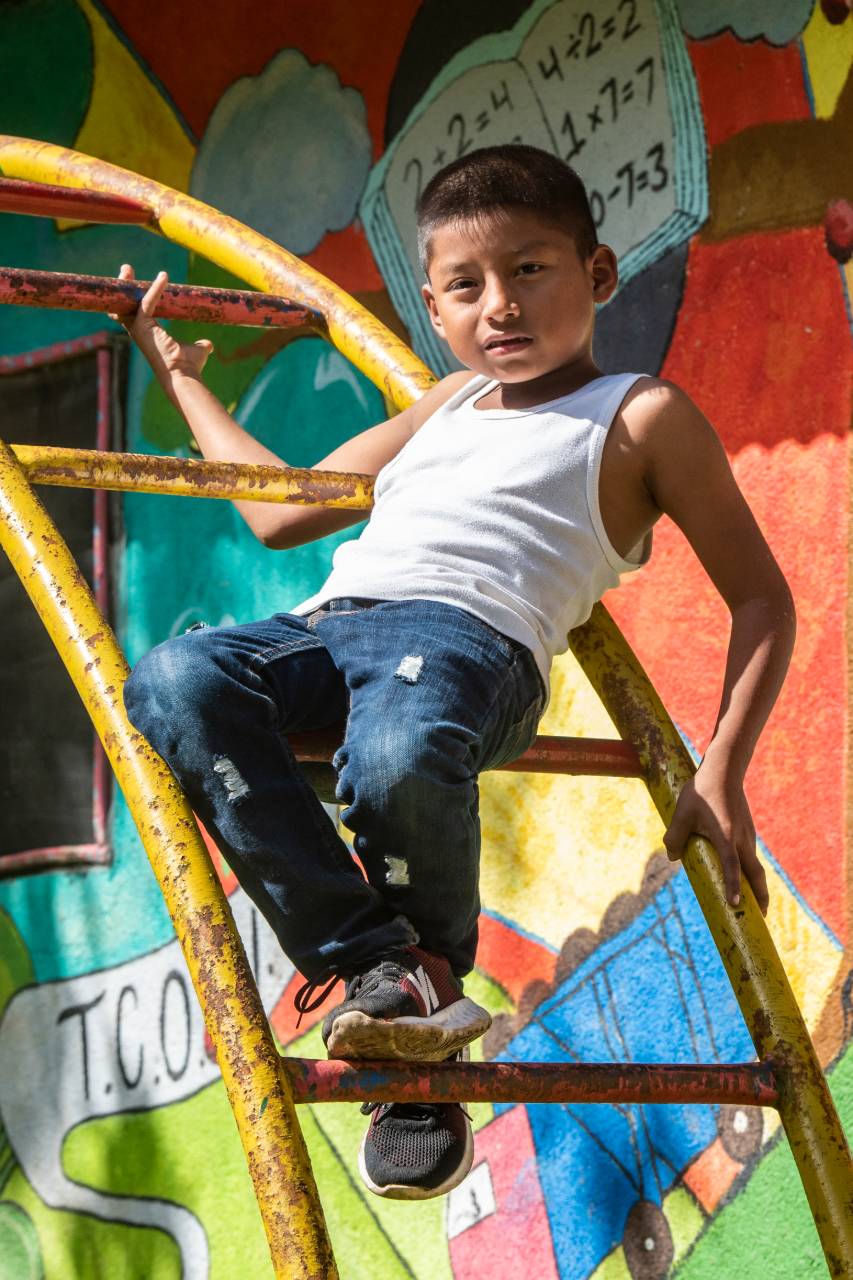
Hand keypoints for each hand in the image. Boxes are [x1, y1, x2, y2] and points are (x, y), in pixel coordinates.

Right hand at [110, 264, 213, 391]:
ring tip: (127, 268)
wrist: (184, 375)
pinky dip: (155, 289)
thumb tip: (208, 344)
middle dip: (124, 287)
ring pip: (126, 302)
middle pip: (124, 305)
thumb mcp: (197, 351)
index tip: (140, 283)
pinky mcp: (143, 326)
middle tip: (126, 269)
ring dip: (127, 284)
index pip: (138, 312)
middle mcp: (139, 332)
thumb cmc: (189, 367)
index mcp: (148, 335)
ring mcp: (138, 330)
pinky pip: (147, 302)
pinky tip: (164, 276)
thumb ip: (201, 345)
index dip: (138, 297)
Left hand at [663, 758, 768, 914]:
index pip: (732, 867)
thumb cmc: (701, 792)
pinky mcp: (748, 830)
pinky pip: (750, 856)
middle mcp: (742, 839)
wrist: (723, 771)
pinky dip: (750, 871)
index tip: (736, 904)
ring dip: (756, 886)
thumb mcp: (681, 814)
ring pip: (755, 866)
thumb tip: (672, 858)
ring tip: (753, 906)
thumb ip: (674, 837)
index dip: (734, 886)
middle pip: (756, 874)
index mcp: (725, 836)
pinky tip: (742, 878)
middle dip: (760, 898)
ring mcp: (748, 835)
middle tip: (761, 918)